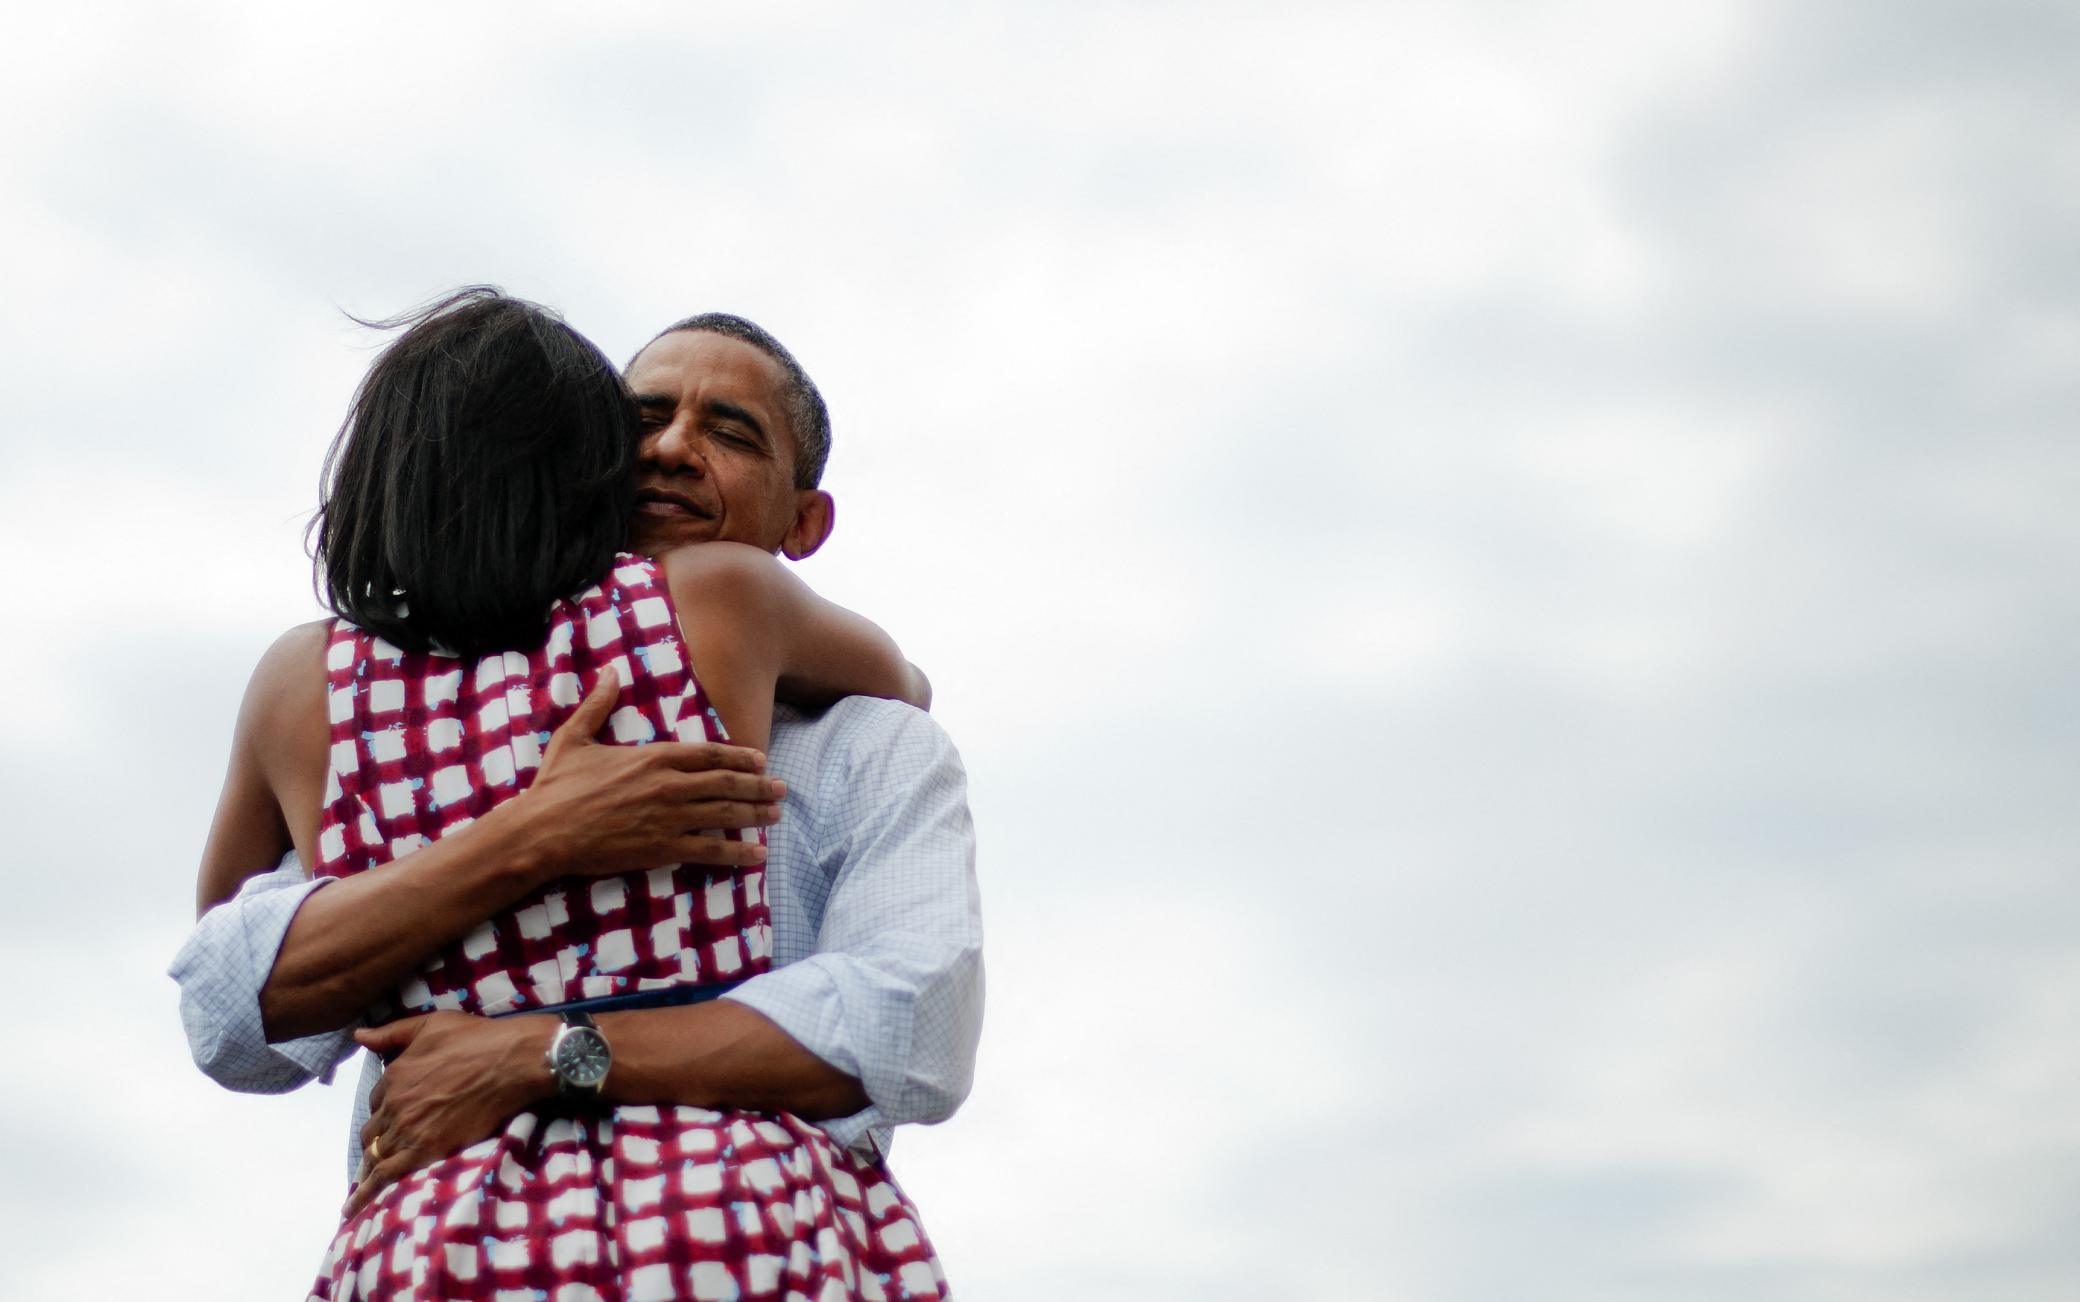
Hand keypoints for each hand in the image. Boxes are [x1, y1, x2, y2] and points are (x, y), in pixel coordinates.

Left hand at [344, 1012, 551, 1216]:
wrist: (509, 1062)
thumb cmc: (476, 1039)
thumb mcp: (430, 1025)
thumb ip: (391, 1033)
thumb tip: (358, 1034)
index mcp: (394, 1075)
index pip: (377, 1100)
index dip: (385, 1108)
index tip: (394, 1116)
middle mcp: (394, 1103)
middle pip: (373, 1130)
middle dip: (378, 1139)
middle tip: (386, 1150)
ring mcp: (407, 1128)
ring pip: (376, 1154)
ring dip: (370, 1167)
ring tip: (361, 1187)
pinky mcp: (424, 1150)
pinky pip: (385, 1175)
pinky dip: (365, 1194)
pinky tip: (352, 1208)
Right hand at [509, 672, 781, 882]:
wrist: (542, 832)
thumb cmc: (556, 786)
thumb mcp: (575, 737)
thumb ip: (598, 704)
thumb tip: (610, 671)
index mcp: (653, 757)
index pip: (710, 753)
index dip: (740, 756)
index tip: (761, 760)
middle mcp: (668, 785)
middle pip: (727, 783)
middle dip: (759, 786)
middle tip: (783, 789)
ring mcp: (668, 818)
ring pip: (725, 814)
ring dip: (756, 814)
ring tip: (777, 815)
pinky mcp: (662, 848)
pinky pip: (710, 850)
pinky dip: (737, 853)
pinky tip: (757, 855)